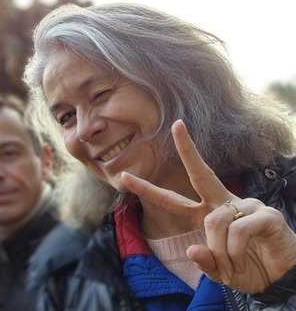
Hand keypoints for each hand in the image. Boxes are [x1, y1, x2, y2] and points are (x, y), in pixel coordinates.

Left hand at [120, 120, 295, 293]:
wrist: (283, 279)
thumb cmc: (249, 269)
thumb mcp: (219, 271)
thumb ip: (204, 261)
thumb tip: (193, 248)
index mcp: (206, 215)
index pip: (172, 200)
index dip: (148, 190)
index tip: (124, 177)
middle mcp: (225, 205)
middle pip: (201, 173)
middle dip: (188, 149)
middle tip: (177, 125)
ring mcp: (247, 207)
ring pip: (216, 221)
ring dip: (219, 250)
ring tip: (230, 268)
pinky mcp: (267, 215)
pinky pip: (239, 231)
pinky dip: (236, 251)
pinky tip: (242, 260)